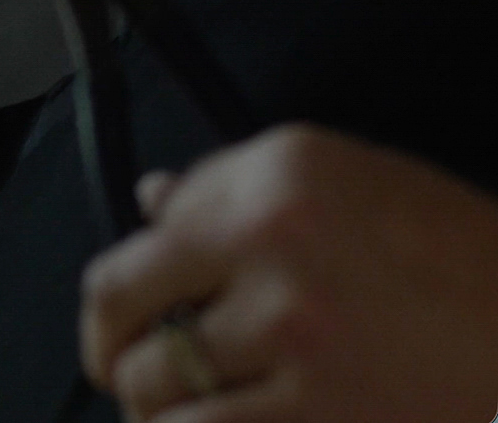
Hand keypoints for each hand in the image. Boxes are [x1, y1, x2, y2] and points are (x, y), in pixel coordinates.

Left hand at [80, 123, 497, 422]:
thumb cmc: (460, 261)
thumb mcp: (356, 185)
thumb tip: (153, 197)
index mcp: (281, 171)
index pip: (149, 227)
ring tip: (182, 414)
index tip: (133, 318)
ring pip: (152, 383)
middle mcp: (272, 236)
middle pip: (118, 301)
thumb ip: (241, 190)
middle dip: (110, 348)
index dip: (130, 287)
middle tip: (123, 372)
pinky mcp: (319, 410)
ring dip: (155, 410)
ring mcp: (294, 328)